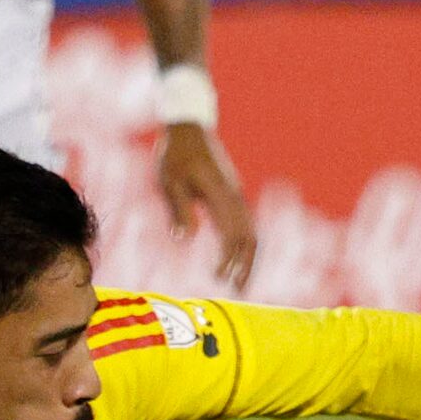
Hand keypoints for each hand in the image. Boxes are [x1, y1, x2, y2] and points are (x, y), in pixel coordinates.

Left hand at [155, 121, 256, 289]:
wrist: (188, 128)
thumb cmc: (174, 154)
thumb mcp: (169, 181)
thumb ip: (179, 210)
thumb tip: (185, 240)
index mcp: (220, 196)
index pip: (232, 235)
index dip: (228, 260)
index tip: (218, 278)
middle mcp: (234, 197)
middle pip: (250, 238)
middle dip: (246, 266)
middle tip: (238, 290)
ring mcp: (236, 195)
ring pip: (251, 232)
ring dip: (247, 258)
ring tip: (240, 280)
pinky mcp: (233, 194)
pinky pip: (246, 223)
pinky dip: (245, 244)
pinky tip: (237, 255)